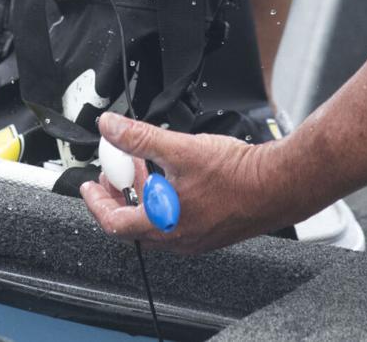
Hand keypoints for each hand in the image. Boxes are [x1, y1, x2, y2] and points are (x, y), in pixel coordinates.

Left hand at [81, 113, 293, 254]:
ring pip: (154, 222)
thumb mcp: (179, 148)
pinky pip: (174, 220)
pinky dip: (162, 200)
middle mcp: (178, 238)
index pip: (114, 222)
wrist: (278, 185)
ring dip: (141, 196)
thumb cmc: (237, 175)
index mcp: (164, 224)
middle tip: (112, 174)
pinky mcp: (210, 230)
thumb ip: (139, 138)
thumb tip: (110, 128)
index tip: (88, 186)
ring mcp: (195, 237)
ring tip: (141, 169)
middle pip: (132, 224)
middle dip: (117, 196)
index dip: (95, 202)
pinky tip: (171, 177)